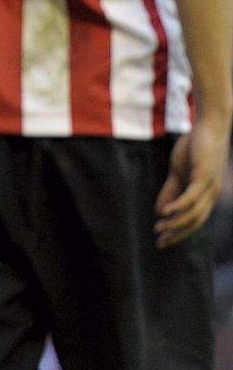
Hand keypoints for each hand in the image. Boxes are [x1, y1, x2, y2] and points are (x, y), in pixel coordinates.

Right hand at [154, 118, 230, 248]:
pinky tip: (163, 212)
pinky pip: (191, 197)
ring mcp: (209, 187)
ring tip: (159, 227)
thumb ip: (171, 191)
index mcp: (205, 195)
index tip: (161, 240)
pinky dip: (178, 206)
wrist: (209, 127)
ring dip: (176, 223)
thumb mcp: (179, 172)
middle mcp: (211, 195)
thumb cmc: (195, 148)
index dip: (177, 232)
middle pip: (195, 222)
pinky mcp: (204, 177)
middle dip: (177, 234)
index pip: (193, 220)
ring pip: (194, 213)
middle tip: (160, 243)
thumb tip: (160, 210)